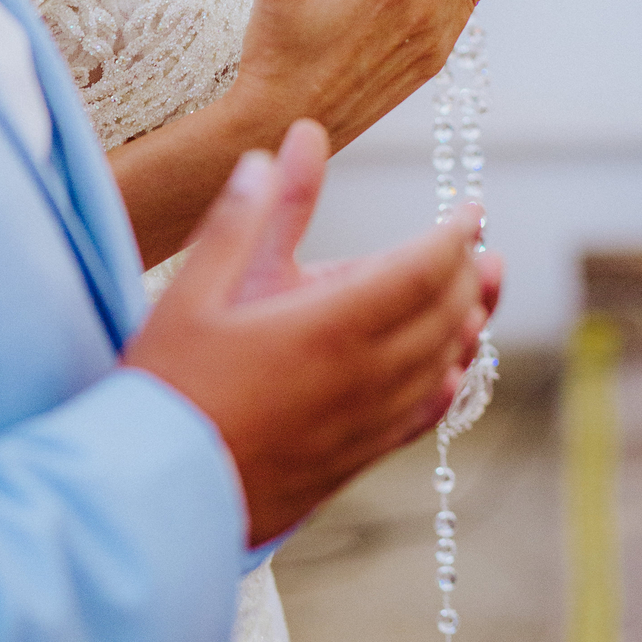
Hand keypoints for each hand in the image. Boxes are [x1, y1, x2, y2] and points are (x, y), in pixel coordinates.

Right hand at [124, 122, 499, 544]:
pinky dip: (449, 383)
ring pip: (442, 366)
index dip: (452, 235)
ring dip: (469, 321)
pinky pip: (422, 417)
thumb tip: (281, 148)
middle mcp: (361, 378)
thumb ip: (245, 216)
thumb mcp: (195, 288)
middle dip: (465, 271)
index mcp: (328, 327)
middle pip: (442, 315)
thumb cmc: (170, 387)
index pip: (420, 271)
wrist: (158, 492)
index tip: (470, 209)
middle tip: (477, 240)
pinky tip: (452, 371)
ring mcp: (363, 425)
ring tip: (483, 290)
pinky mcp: (352, 460)